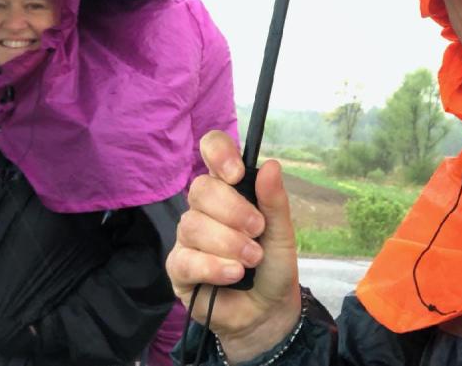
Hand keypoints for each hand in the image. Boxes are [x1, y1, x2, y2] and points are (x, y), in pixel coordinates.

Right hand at [166, 131, 301, 362]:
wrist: (268, 310)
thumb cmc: (272, 265)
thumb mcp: (282, 232)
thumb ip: (274, 201)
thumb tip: (271, 165)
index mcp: (228, 189)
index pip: (211, 150)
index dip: (219, 154)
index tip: (236, 174)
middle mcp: (203, 208)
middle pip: (201, 189)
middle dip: (233, 211)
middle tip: (257, 231)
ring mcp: (187, 237)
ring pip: (193, 224)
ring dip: (229, 243)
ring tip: (252, 260)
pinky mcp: (179, 268)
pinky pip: (186, 259)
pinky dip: (214, 266)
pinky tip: (233, 274)